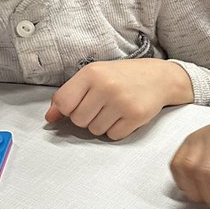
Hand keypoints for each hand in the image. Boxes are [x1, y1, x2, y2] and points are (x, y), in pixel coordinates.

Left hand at [45, 59, 191, 139]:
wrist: (159, 77)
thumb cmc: (123, 76)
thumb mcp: (95, 76)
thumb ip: (70, 94)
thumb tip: (50, 118)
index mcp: (92, 73)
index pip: (63, 102)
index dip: (67, 109)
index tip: (78, 104)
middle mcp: (106, 86)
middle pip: (78, 120)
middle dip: (86, 117)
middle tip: (101, 105)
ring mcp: (121, 102)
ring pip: (95, 130)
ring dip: (101, 124)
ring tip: (114, 109)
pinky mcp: (135, 116)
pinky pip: (113, 135)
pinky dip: (116, 130)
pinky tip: (124, 116)